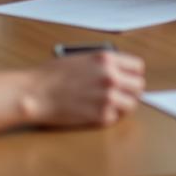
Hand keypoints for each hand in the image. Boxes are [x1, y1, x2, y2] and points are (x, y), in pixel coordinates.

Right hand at [25, 51, 145, 126]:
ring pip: (131, 104)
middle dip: (130, 90)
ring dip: (122, 104)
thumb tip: (119, 72)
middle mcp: (111, 77)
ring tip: (108, 104)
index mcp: (106, 59)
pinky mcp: (101, 117)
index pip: (138, 67)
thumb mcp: (81, 58)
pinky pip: (115, 118)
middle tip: (120, 93)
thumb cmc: (52, 75)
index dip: (133, 73)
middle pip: (139, 86)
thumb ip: (103, 64)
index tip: (128, 78)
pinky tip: (94, 111)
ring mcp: (108, 98)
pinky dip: (108, 116)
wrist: (36, 93)